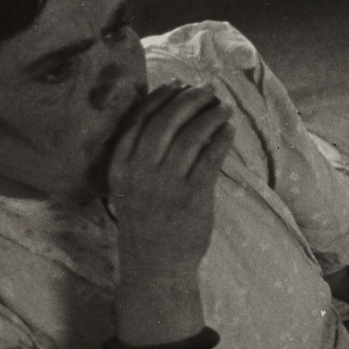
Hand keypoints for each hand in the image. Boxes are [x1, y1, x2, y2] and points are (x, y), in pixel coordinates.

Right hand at [106, 80, 233, 279]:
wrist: (155, 263)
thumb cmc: (145, 220)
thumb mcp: (129, 186)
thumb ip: (141, 155)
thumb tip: (171, 114)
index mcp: (119, 166)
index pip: (138, 119)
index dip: (160, 97)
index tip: (177, 85)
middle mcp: (139, 172)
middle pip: (166, 122)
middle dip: (189, 100)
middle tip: (207, 91)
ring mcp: (165, 184)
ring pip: (190, 136)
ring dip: (210, 116)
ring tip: (223, 108)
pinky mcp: (192, 196)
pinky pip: (209, 158)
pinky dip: (221, 139)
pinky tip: (229, 130)